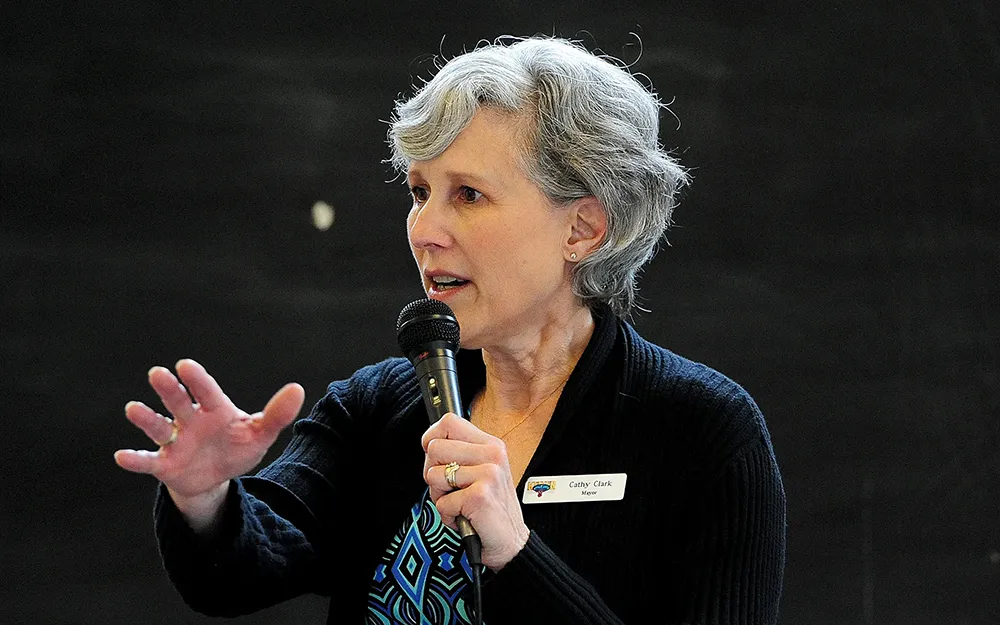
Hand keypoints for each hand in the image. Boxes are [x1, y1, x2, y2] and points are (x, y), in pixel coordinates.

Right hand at [115, 359, 303, 503]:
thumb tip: (297, 389)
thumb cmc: (237, 446)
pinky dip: (135, 460)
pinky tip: (121, 457)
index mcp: (214, 409)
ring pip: (158, 427)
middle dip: (169, 389)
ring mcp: (174, 441)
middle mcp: (190, 420)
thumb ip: (277, 415)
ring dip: (146, 418)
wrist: (217, 476)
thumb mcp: (260, 434)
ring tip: (133, 408)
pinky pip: (148, 461)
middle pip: (178, 402)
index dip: (197, 379)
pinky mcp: (164, 464)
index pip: (206, 391)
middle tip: (158, 373)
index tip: (185, 365)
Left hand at [422, 413, 529, 569]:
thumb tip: (428, 442)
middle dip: (433, 474)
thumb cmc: (488, 509)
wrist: (511, 543)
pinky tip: (466, 518)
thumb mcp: (479, 472)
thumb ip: (459, 454)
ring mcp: (488, 474)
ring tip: (460, 504)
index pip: (449, 422)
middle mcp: (492, 455)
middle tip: (452, 490)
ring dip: (440, 497)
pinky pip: (442, 502)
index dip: (431, 438)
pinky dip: (448, 516)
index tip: (435, 457)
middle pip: (434, 448)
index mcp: (491, 445)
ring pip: (433, 475)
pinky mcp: (480, 495)